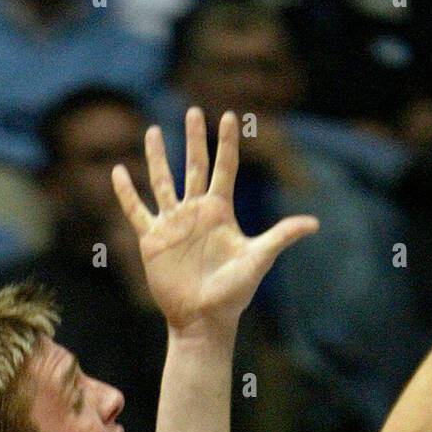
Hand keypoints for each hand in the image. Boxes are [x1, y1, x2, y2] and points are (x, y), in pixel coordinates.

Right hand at [111, 107, 318, 334]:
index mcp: (220, 212)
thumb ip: (281, 236)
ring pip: (162, 181)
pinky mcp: (152, 240)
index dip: (226, 142)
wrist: (204, 320)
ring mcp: (173, 224)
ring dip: (157, 157)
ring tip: (152, 131)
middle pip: (193, 166)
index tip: (229, 116)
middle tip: (193, 111)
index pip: (224, 168)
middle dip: (193, 140)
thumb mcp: (258, 260)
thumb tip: (314, 224)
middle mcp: (196, 212)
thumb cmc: (233, 294)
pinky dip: (126, 192)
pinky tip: (118, 172)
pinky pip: (136, 210)